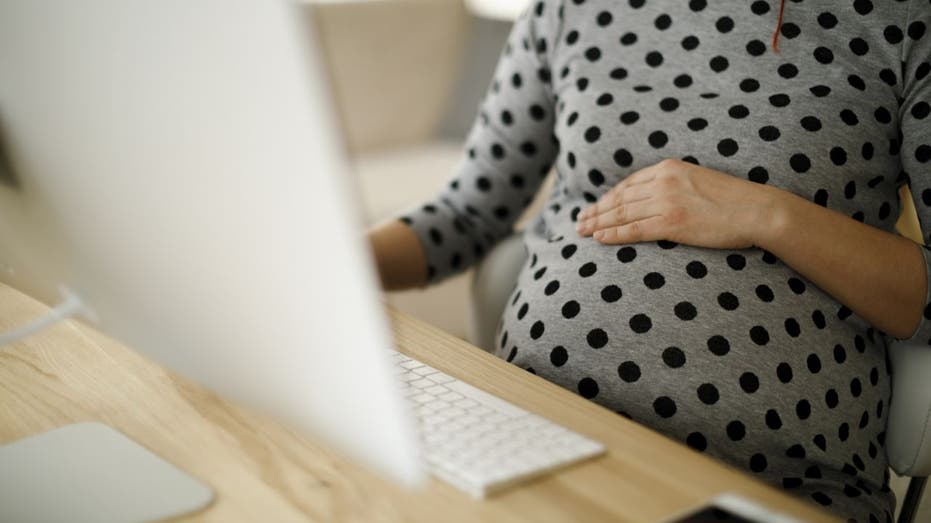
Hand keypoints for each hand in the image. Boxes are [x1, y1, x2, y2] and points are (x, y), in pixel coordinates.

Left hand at [576, 159, 777, 248]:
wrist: (757, 210)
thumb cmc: (734, 200)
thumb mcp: (699, 180)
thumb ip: (675, 185)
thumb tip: (657, 198)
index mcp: (670, 168)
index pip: (629, 183)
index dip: (609, 196)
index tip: (596, 205)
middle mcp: (664, 181)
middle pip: (620, 198)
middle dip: (597, 210)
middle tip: (579, 220)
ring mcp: (666, 202)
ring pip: (622, 213)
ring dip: (598, 222)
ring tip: (582, 230)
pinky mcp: (672, 224)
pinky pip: (634, 230)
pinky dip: (614, 234)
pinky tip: (599, 238)